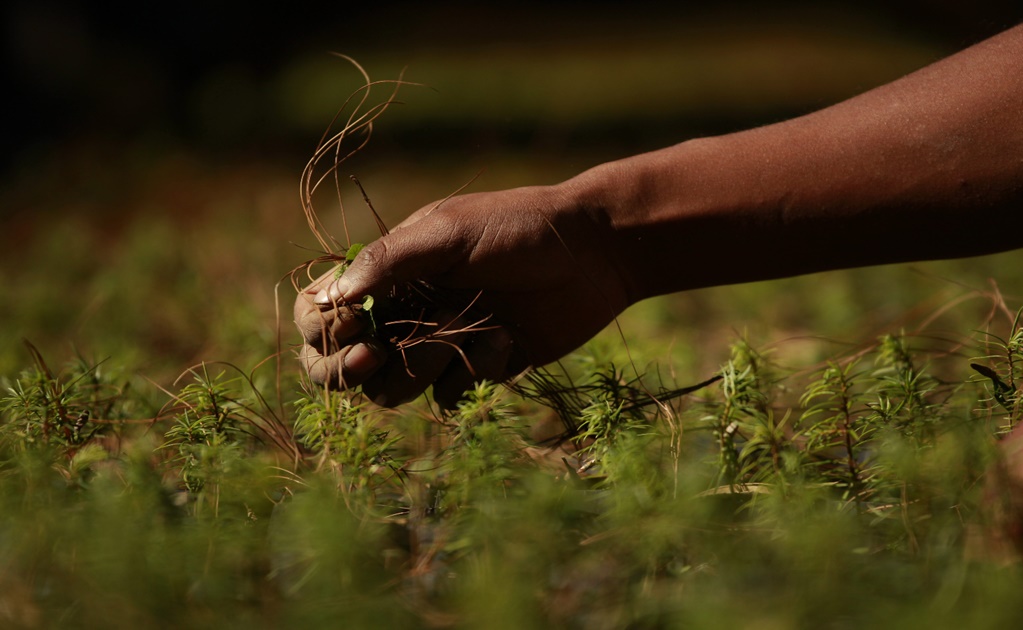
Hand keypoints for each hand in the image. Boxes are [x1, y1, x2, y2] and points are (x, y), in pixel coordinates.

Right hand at [294, 183, 633, 406]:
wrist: (595, 253)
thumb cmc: (517, 227)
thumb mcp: (448, 232)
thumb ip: (387, 262)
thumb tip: (330, 296)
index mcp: (386, 274)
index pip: (321, 313)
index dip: (323, 329)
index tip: (352, 326)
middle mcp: (402, 313)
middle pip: (342, 366)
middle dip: (349, 369)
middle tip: (377, 357)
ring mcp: (438, 345)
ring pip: (393, 388)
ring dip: (425, 366)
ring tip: (470, 329)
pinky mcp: (476, 369)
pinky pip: (448, 395)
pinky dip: (474, 372)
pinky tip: (508, 339)